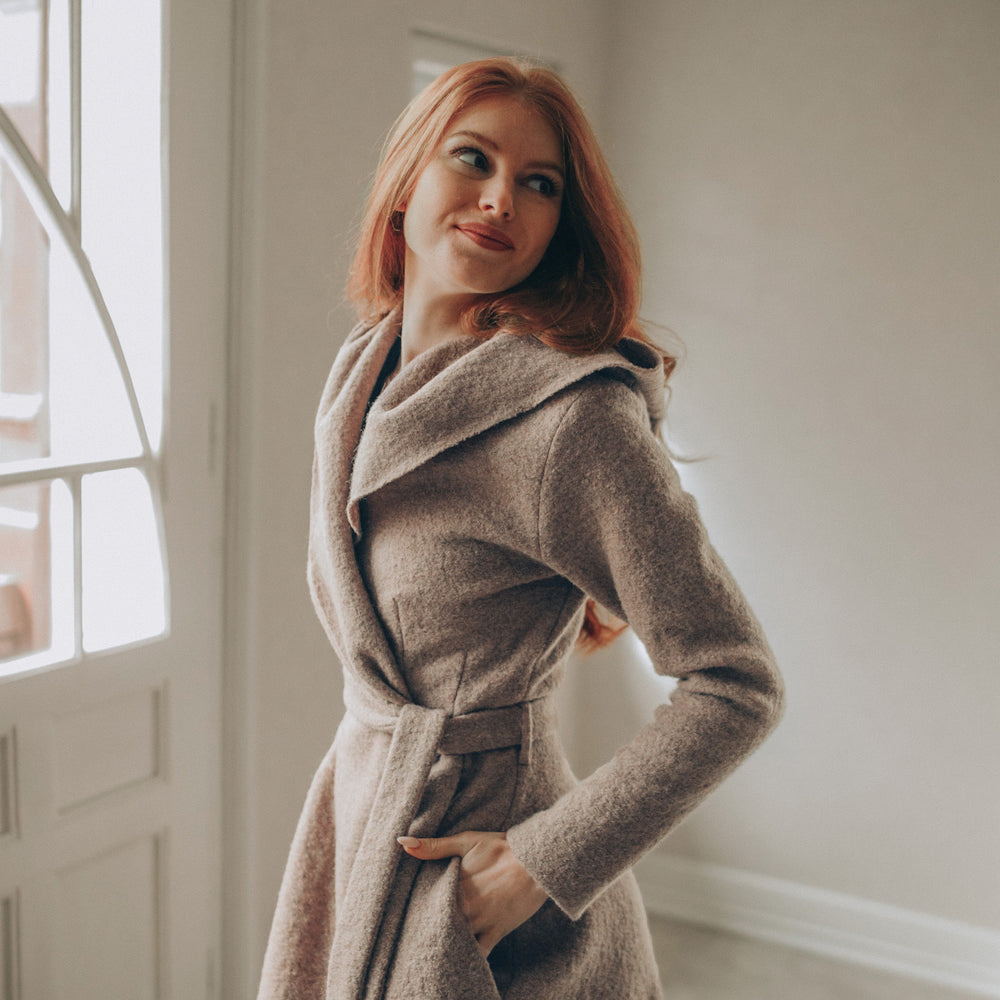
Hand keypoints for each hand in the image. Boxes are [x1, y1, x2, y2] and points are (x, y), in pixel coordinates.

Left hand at [397, 831, 547, 955]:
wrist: (538, 861)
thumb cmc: (501, 847)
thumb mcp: (467, 840)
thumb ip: (434, 846)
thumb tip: (402, 843)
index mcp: (454, 884)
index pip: (425, 901)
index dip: (415, 907)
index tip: (405, 909)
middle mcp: (465, 907)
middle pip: (438, 923)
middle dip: (426, 926)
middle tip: (412, 931)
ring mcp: (481, 922)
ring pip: (454, 940)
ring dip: (444, 941)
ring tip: (431, 945)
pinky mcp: (496, 933)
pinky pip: (478, 954)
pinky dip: (466, 957)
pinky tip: (457, 959)